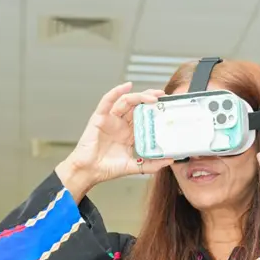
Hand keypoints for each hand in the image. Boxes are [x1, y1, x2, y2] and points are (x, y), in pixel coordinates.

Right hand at [56, 83, 173, 199]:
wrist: (89, 172)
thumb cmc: (107, 168)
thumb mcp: (134, 166)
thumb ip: (151, 164)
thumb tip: (169, 160)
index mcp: (128, 133)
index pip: (144, 116)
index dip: (155, 110)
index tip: (167, 106)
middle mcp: (120, 124)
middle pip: (137, 105)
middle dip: (150, 98)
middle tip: (163, 95)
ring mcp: (110, 120)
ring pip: (126, 101)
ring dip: (139, 96)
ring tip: (152, 96)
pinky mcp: (99, 118)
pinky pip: (107, 101)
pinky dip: (116, 92)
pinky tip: (126, 87)